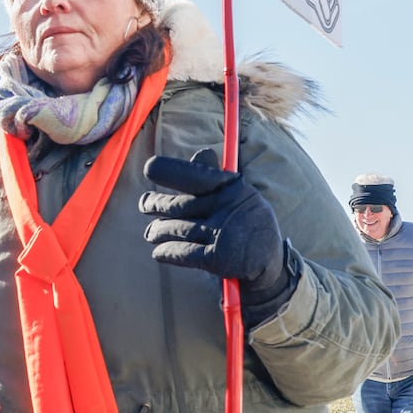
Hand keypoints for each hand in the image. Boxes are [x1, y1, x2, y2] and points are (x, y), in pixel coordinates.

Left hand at [140, 149, 285, 294]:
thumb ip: (215, 175)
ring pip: (176, 229)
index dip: (169, 170)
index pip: (196, 175)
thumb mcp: (238, 193)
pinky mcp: (217, 259)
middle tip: (144, 204)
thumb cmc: (246, 219)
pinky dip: (166, 252)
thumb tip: (201, 153)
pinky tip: (158, 252)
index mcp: (232, 188)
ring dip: (158, 231)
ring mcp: (220, 234)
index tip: (150, 168)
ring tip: (151, 233)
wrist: (268, 258)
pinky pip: (182, 252)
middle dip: (156, 204)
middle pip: (179, 205)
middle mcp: (225, 209)